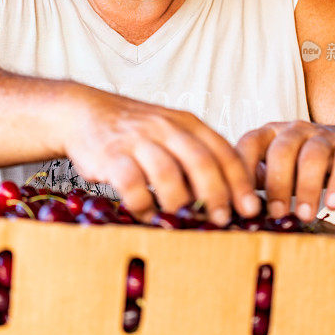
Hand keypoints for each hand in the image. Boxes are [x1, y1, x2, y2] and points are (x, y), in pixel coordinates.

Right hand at [60, 85, 260, 225]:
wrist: (84, 112)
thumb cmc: (134, 131)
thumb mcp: (170, 133)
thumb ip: (195, 158)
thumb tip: (226, 199)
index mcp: (187, 123)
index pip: (223, 151)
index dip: (240, 182)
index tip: (251, 208)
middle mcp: (166, 127)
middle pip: (201, 161)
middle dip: (216, 195)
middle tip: (222, 220)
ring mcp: (138, 139)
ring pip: (168, 173)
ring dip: (179, 202)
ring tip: (183, 221)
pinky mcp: (111, 155)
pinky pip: (131, 183)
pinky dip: (142, 204)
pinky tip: (146, 215)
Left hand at [236, 120, 334, 221]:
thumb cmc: (301, 167)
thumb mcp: (277, 170)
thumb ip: (257, 183)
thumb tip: (232, 211)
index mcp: (270, 133)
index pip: (250, 143)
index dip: (243, 170)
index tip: (241, 202)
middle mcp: (295, 130)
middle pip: (282, 151)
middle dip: (277, 184)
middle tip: (276, 214)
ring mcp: (324, 137)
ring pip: (313, 156)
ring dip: (307, 188)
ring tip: (304, 216)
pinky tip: (334, 205)